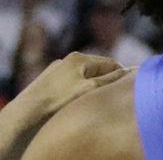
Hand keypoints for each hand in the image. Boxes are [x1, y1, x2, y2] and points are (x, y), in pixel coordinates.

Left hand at [0, 53, 128, 152]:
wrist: (25, 112)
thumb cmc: (58, 100)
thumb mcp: (89, 89)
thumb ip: (110, 79)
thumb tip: (129, 70)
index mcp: (80, 57)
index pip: (109, 62)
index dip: (120, 73)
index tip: (127, 85)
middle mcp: (69, 59)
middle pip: (96, 68)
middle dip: (105, 79)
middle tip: (109, 94)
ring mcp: (57, 69)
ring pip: (83, 76)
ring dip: (90, 85)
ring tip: (92, 99)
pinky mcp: (48, 80)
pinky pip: (70, 82)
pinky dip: (77, 89)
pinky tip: (75, 101)